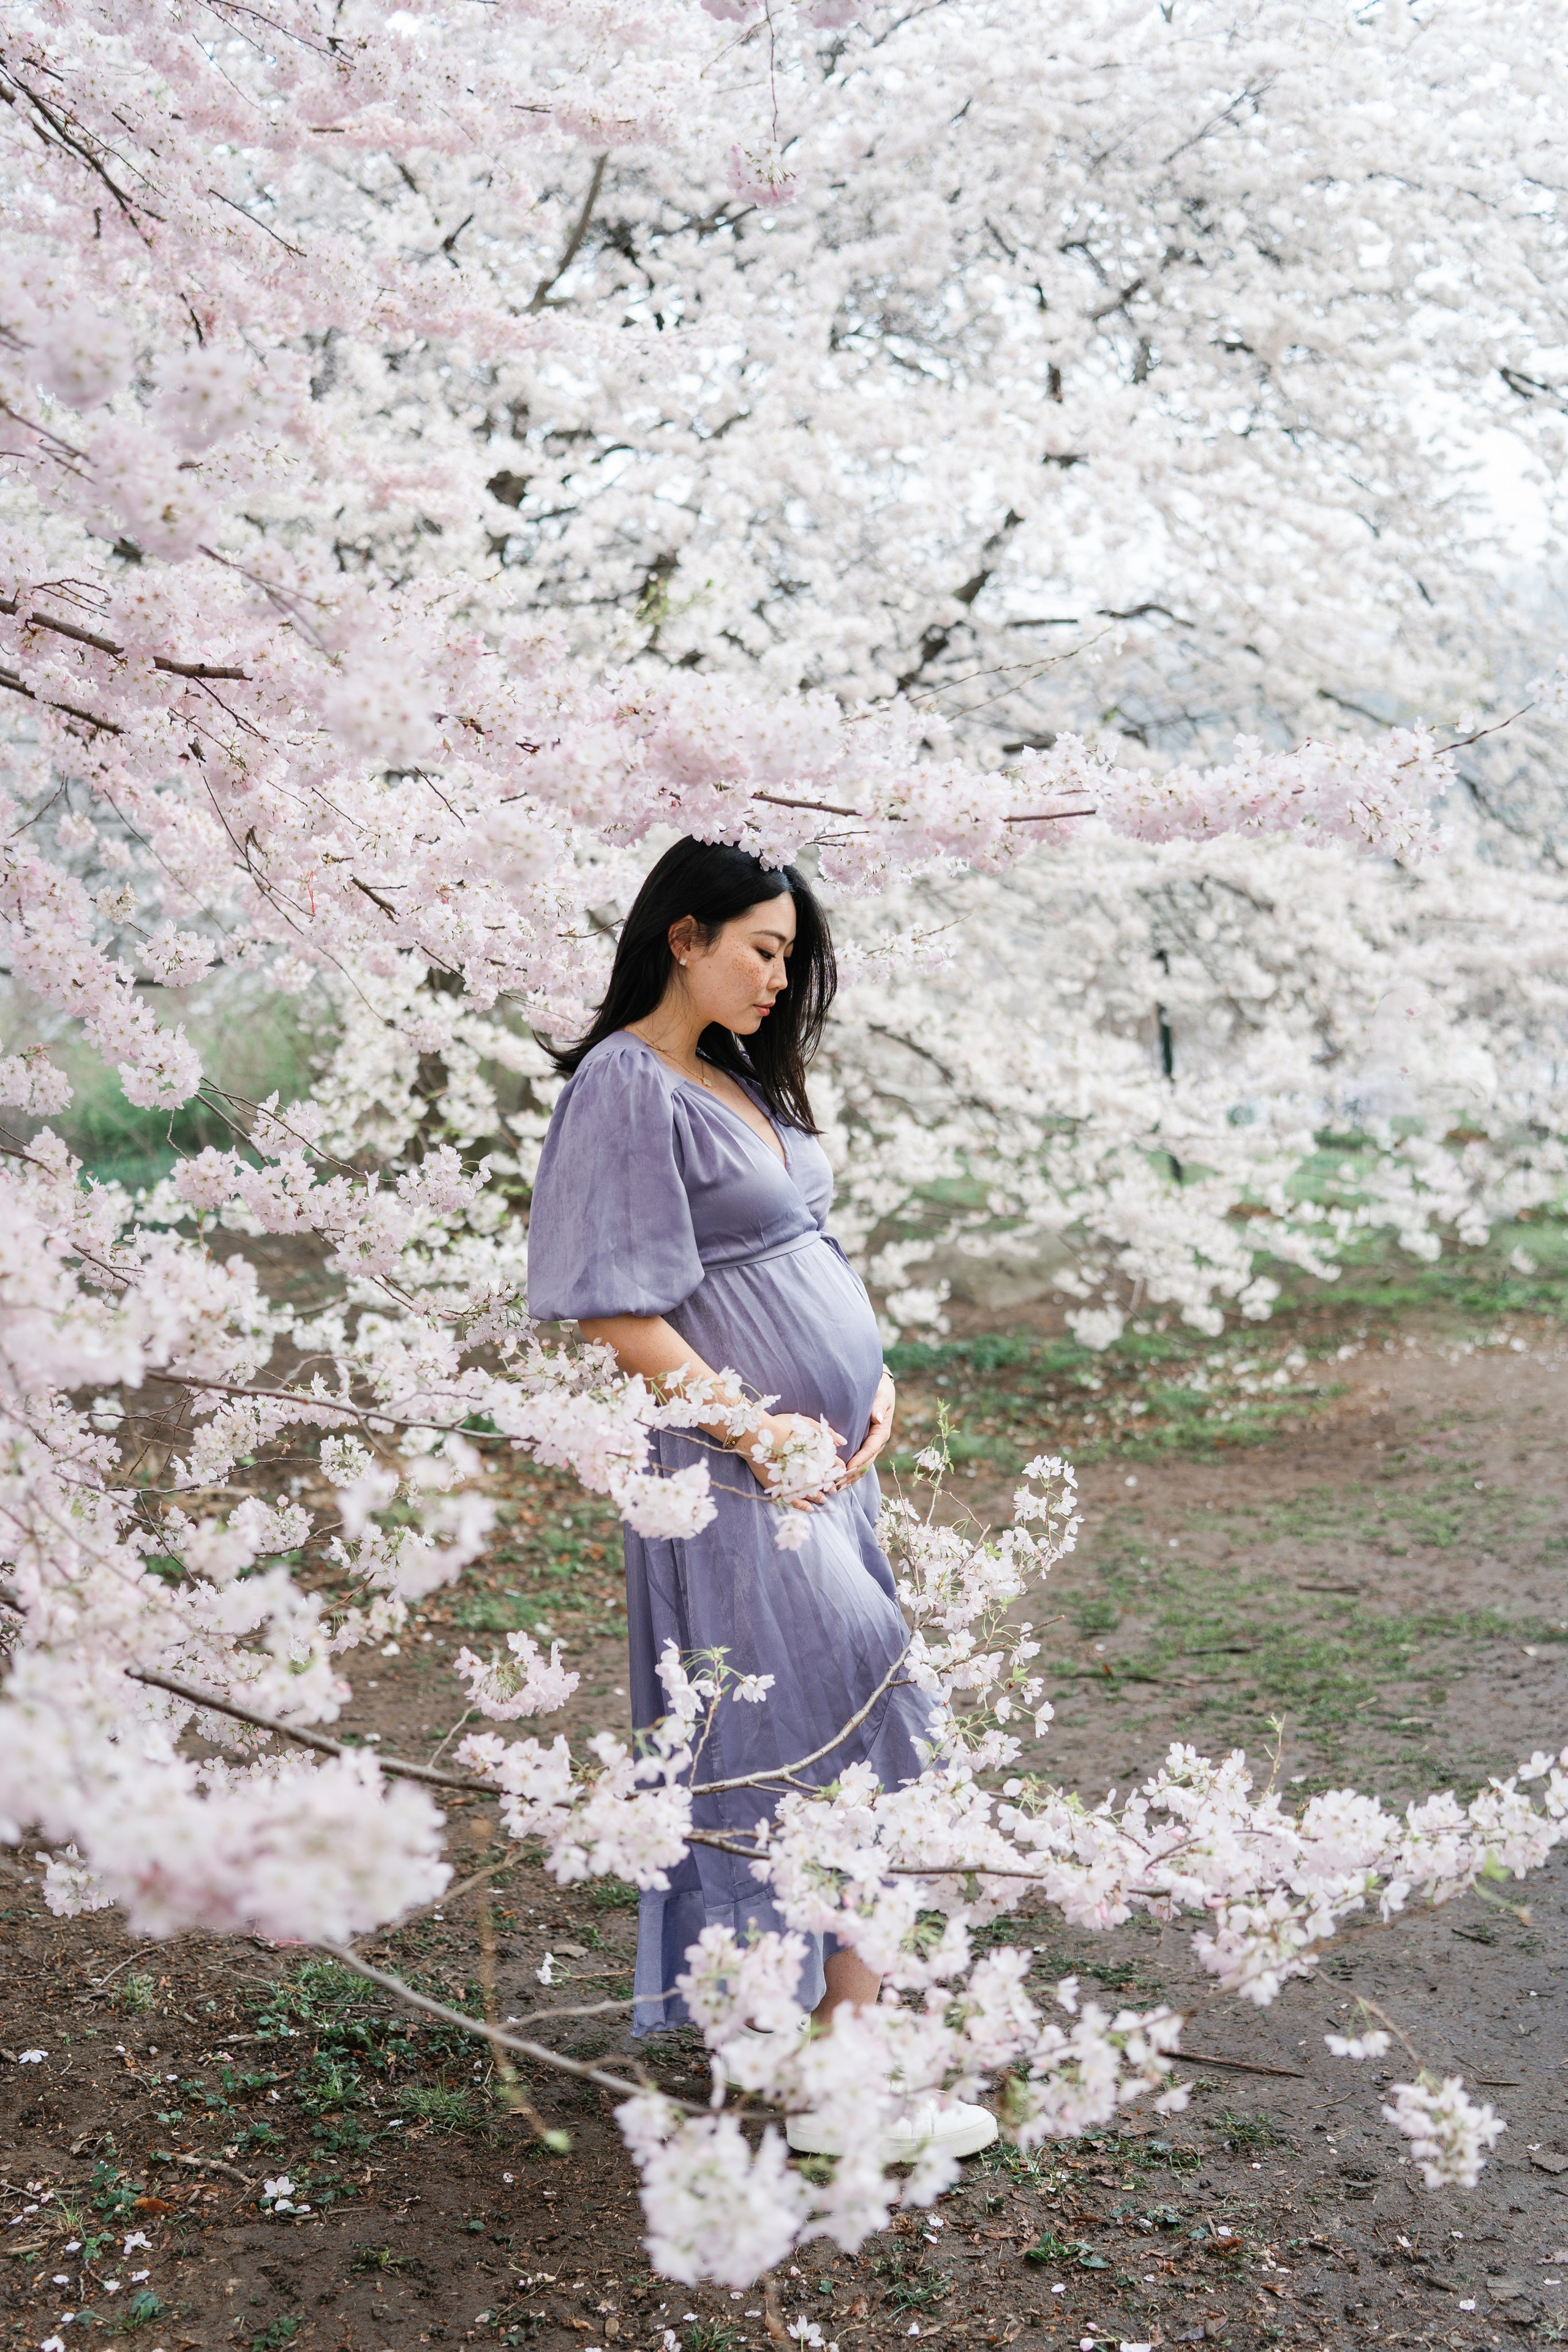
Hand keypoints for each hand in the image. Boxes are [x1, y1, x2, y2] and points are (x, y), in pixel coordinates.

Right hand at [738, 1410, 842, 1506]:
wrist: (757, 1434)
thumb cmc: (783, 1426)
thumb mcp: (808, 1424)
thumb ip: (827, 1432)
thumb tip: (843, 1442)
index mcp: (818, 1456)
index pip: (835, 1466)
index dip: (839, 1470)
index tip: (839, 1473)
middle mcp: (810, 1471)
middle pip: (826, 1482)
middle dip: (831, 1486)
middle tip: (833, 1490)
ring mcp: (795, 1481)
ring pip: (813, 1494)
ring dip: (820, 1497)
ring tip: (823, 1499)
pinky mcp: (781, 1488)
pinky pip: (795, 1502)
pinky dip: (803, 1506)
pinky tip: (810, 1509)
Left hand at [838, 1369, 894, 1484]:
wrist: (880, 1387)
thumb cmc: (880, 1390)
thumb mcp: (883, 1395)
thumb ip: (879, 1406)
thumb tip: (878, 1418)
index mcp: (882, 1432)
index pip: (870, 1449)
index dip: (859, 1460)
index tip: (847, 1468)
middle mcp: (877, 1442)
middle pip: (865, 1462)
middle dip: (852, 1474)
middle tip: (838, 1483)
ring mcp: (870, 1444)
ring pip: (861, 1465)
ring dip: (850, 1477)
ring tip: (836, 1486)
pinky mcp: (863, 1444)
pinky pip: (857, 1460)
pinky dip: (849, 1471)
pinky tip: (838, 1479)